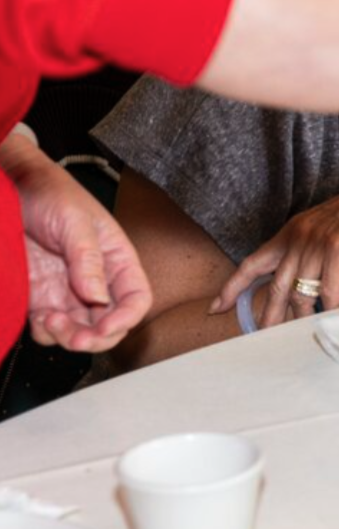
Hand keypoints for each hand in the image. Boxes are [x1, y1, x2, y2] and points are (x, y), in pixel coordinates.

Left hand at [9, 150, 151, 351]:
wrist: (11, 189)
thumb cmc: (51, 195)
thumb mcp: (75, 221)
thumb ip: (88, 258)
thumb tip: (99, 296)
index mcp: (117, 260)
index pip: (136, 299)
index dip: (126, 318)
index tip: (104, 328)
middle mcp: (97, 280)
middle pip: (110, 324)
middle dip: (95, 337)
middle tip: (76, 339)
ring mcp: (68, 292)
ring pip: (80, 332)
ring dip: (67, 337)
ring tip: (48, 319)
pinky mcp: (41, 298)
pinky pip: (49, 329)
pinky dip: (44, 333)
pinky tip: (38, 317)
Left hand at [210, 165, 338, 326]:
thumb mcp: (329, 228)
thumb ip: (312, 248)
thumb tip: (305, 279)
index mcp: (291, 231)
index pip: (252, 263)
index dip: (232, 287)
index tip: (216, 308)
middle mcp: (299, 236)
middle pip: (275, 285)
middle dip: (268, 315)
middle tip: (262, 339)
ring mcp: (317, 242)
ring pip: (301, 290)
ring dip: (302, 315)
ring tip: (302, 333)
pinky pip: (328, 287)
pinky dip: (330, 305)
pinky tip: (332, 316)